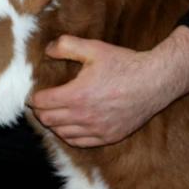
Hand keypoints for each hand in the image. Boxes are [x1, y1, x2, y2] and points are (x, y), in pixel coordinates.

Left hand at [30, 28, 188, 146]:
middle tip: (41, 105)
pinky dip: (69, 136)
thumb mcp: (94, 48)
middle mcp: (84, 116)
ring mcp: (97, 129)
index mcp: (76, 95)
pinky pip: (80, 142)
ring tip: (54, 115)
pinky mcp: (109, 136)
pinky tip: (69, 128)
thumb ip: (67, 46)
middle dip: (41, 112)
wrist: (155, 82)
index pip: (42, 103)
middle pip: (49, 120)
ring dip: (54, 125)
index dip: (34, 99)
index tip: (33, 95)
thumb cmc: (125, 64)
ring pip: (62, 133)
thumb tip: (47, 50)